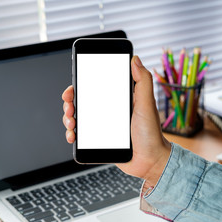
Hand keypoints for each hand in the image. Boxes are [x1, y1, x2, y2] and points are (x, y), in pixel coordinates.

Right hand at [62, 56, 170, 188]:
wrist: (150, 162)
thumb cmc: (152, 134)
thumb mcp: (147, 104)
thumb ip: (143, 81)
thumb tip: (135, 59)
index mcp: (118, 100)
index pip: (95, 87)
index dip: (80, 85)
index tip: (73, 88)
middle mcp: (108, 112)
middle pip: (82, 102)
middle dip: (70, 103)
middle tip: (70, 107)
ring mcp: (102, 127)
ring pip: (78, 118)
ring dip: (69, 118)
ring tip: (72, 123)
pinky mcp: (99, 141)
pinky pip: (81, 136)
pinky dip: (72, 134)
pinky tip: (73, 136)